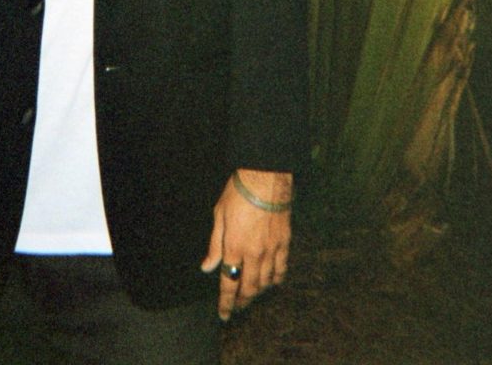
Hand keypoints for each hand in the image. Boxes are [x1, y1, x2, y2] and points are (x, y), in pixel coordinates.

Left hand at [200, 170, 291, 320]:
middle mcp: (254, 253)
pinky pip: (282, 269)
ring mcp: (271, 250)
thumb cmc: (238, 193)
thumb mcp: (219, 215)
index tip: (223, 314)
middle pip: (249, 288)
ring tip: (251, 294)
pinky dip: (276, 279)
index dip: (225, 303)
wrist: (265, 177)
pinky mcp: (284, 243)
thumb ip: (214, 245)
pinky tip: (271, 281)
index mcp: (234, 247)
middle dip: (242, 302)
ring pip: (266, 282)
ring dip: (257, 292)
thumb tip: (207, 268)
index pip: (229, 284)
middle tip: (237, 308)